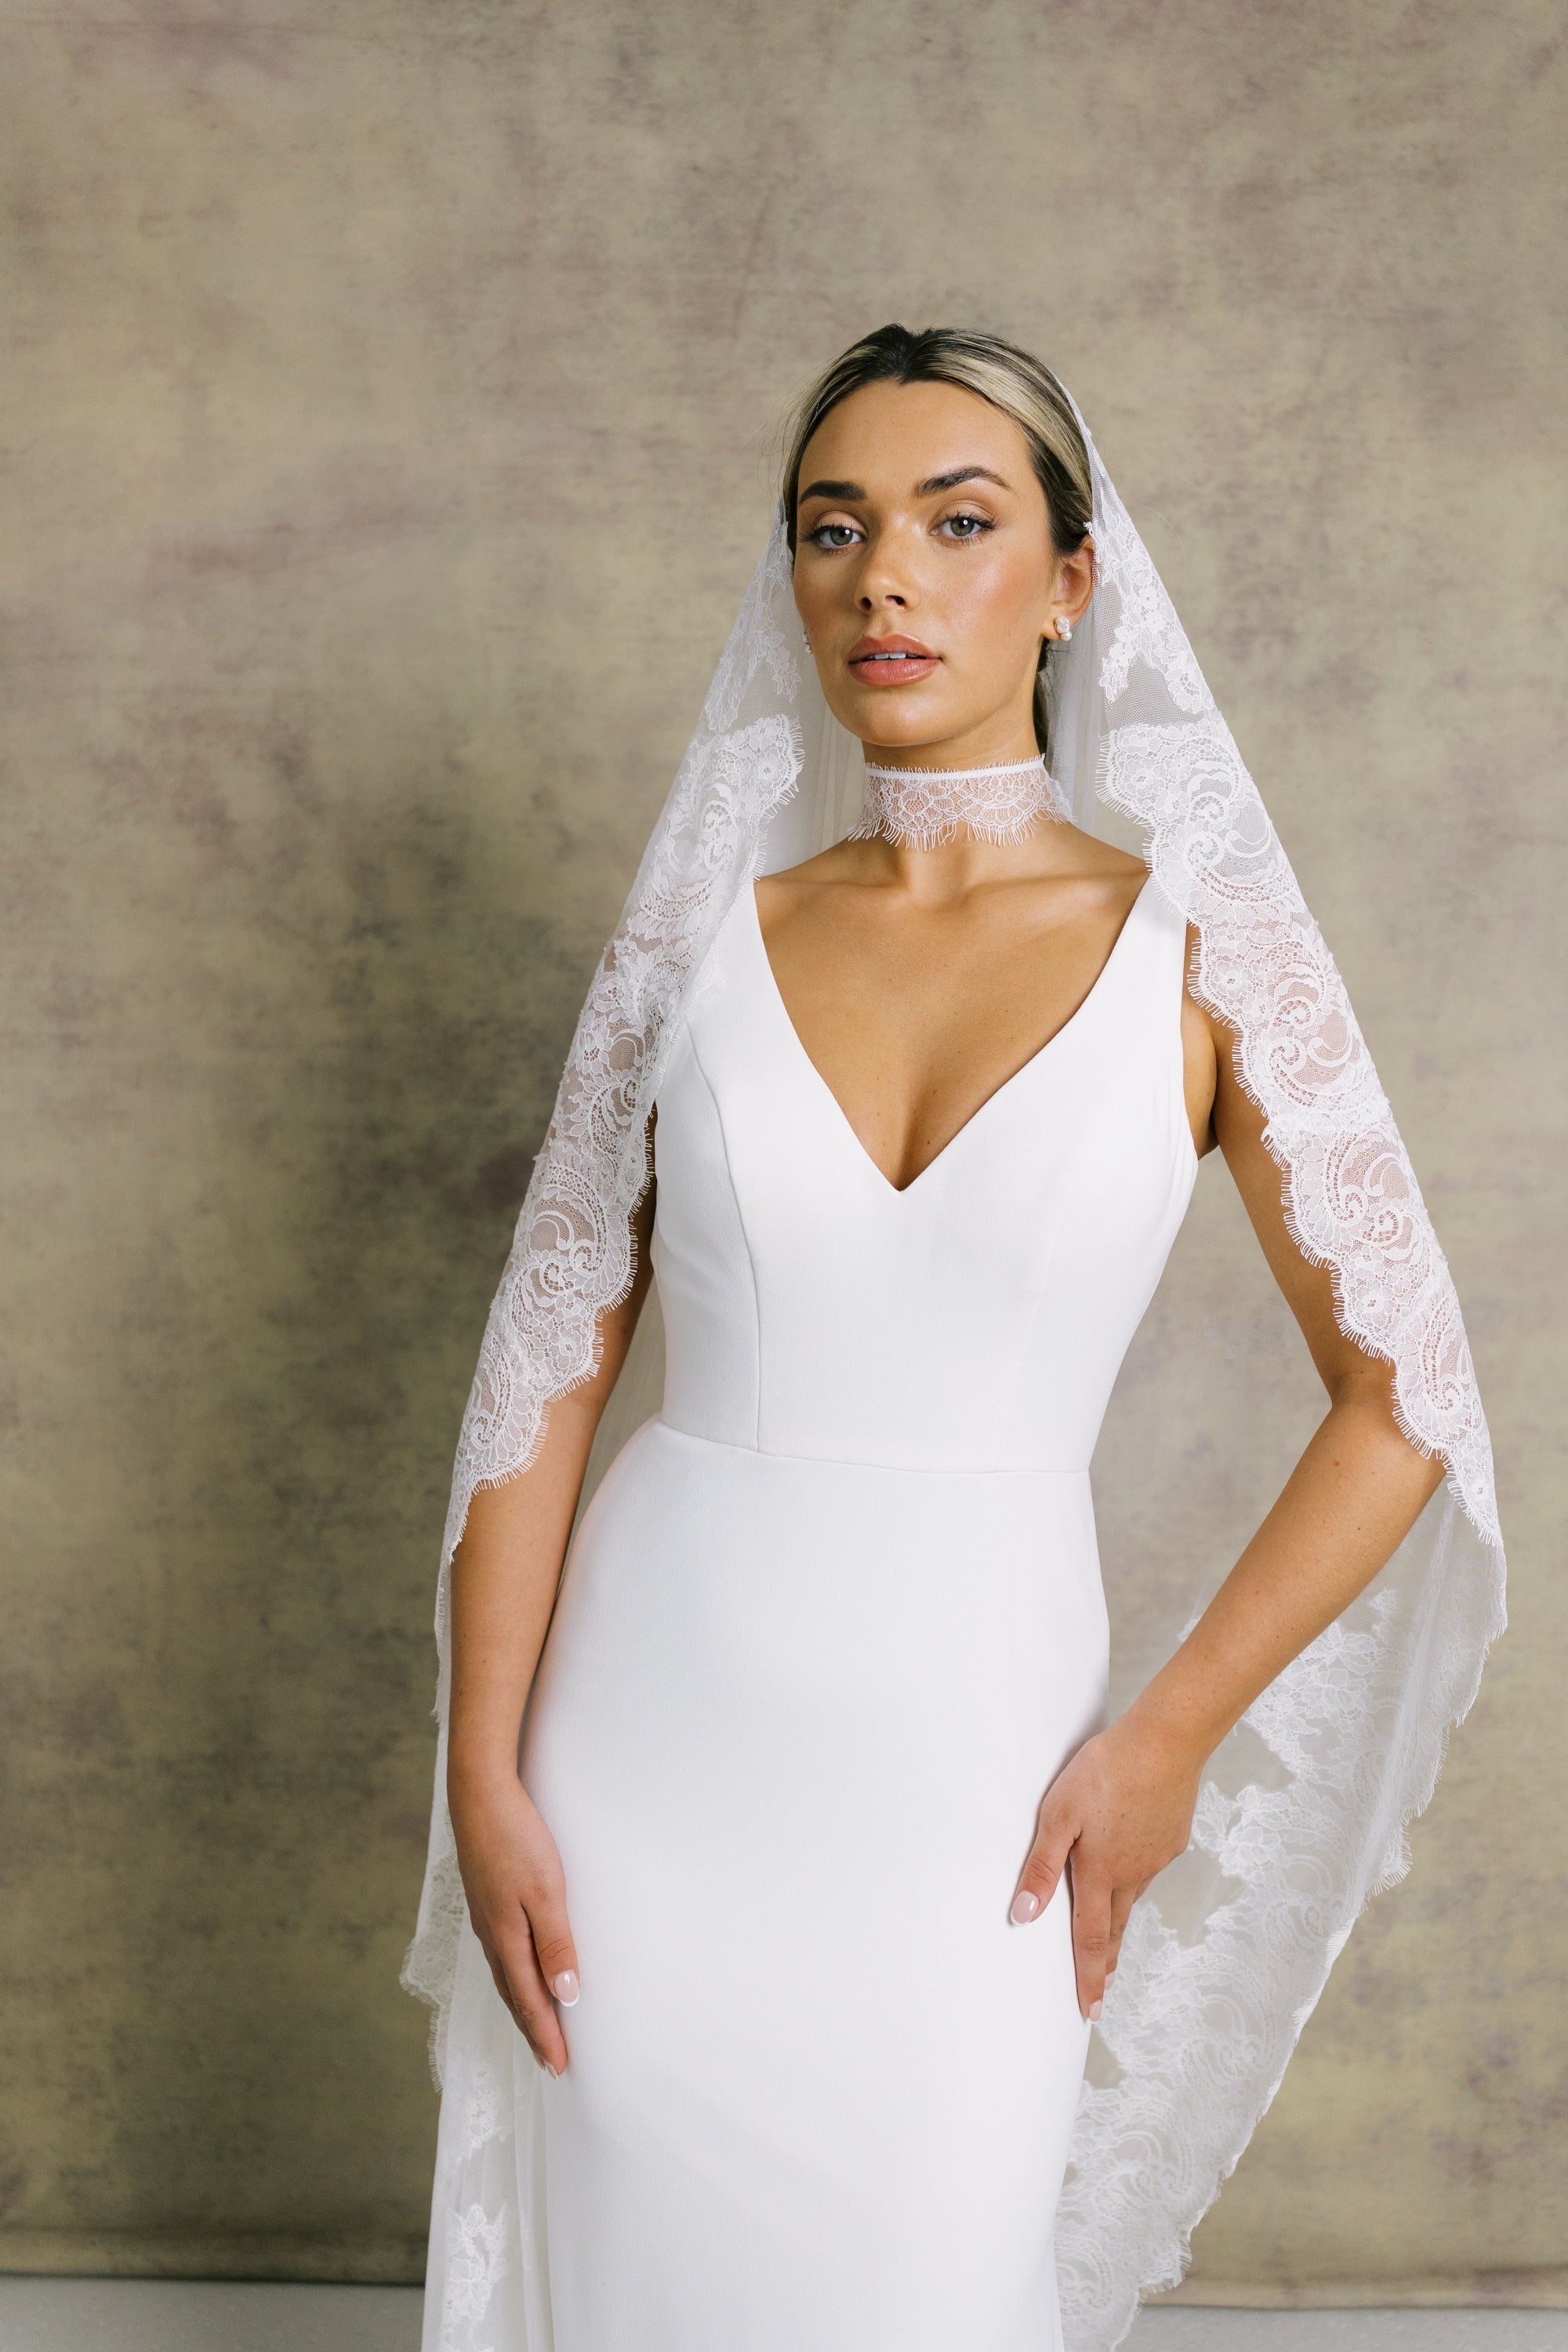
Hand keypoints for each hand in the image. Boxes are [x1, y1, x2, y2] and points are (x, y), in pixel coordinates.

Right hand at [449, 1769, 579, 2075]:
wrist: (479, 1795)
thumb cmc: (516, 1839)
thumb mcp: (546, 1891)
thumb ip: (555, 1944)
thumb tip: (565, 1997)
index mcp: (507, 1939)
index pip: (531, 2002)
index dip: (546, 2037)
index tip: (560, 2068)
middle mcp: (491, 1935)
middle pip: (514, 1996)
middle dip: (533, 2031)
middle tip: (550, 2061)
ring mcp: (485, 1917)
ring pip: (505, 1976)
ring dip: (522, 2006)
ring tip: (537, 2027)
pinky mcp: (485, 1899)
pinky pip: (500, 1953)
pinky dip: (513, 1977)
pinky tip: (518, 1971)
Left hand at [1008, 1714, 1202, 2019]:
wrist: (1166, 1741)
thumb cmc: (1105, 1771)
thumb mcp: (1058, 1814)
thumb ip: (1040, 1866)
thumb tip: (1023, 1917)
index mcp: (1101, 1873)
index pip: (1089, 1939)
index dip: (1088, 1978)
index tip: (1090, 2012)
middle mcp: (1134, 1873)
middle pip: (1114, 1927)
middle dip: (1104, 1962)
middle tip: (1101, 1991)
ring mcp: (1157, 1857)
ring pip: (1133, 1896)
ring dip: (1118, 1921)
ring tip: (1107, 1937)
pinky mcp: (1172, 1837)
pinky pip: (1149, 1867)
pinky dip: (1136, 1879)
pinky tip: (1132, 1863)